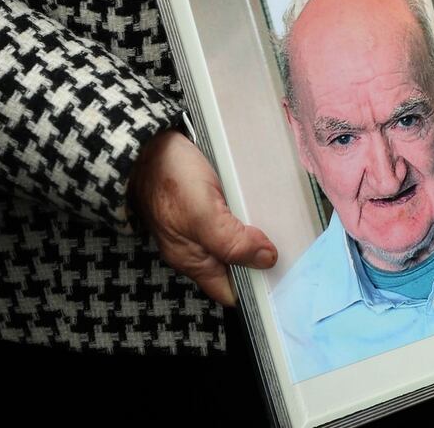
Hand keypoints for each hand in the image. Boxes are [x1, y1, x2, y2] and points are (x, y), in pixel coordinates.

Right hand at [130, 130, 277, 305]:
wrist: (145, 142)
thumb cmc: (167, 178)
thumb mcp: (203, 215)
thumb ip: (233, 243)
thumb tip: (267, 260)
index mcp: (194, 260)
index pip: (231, 291)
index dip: (257, 290)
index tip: (284, 276)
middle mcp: (197, 248)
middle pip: (238, 265)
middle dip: (262, 258)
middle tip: (289, 246)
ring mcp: (201, 226)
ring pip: (237, 240)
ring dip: (258, 234)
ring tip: (283, 225)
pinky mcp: (205, 204)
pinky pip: (233, 217)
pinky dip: (249, 213)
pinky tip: (263, 203)